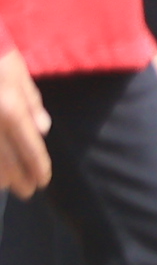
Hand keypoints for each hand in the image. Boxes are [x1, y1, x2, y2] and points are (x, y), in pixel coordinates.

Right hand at [0, 54, 46, 198]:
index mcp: (10, 109)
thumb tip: (43, 131)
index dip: (37, 167)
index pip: (29, 147)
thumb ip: (32, 104)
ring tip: (7, 186)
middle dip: (19, 179)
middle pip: (6, 161)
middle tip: (28, 191)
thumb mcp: (18, 73)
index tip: (42, 182)